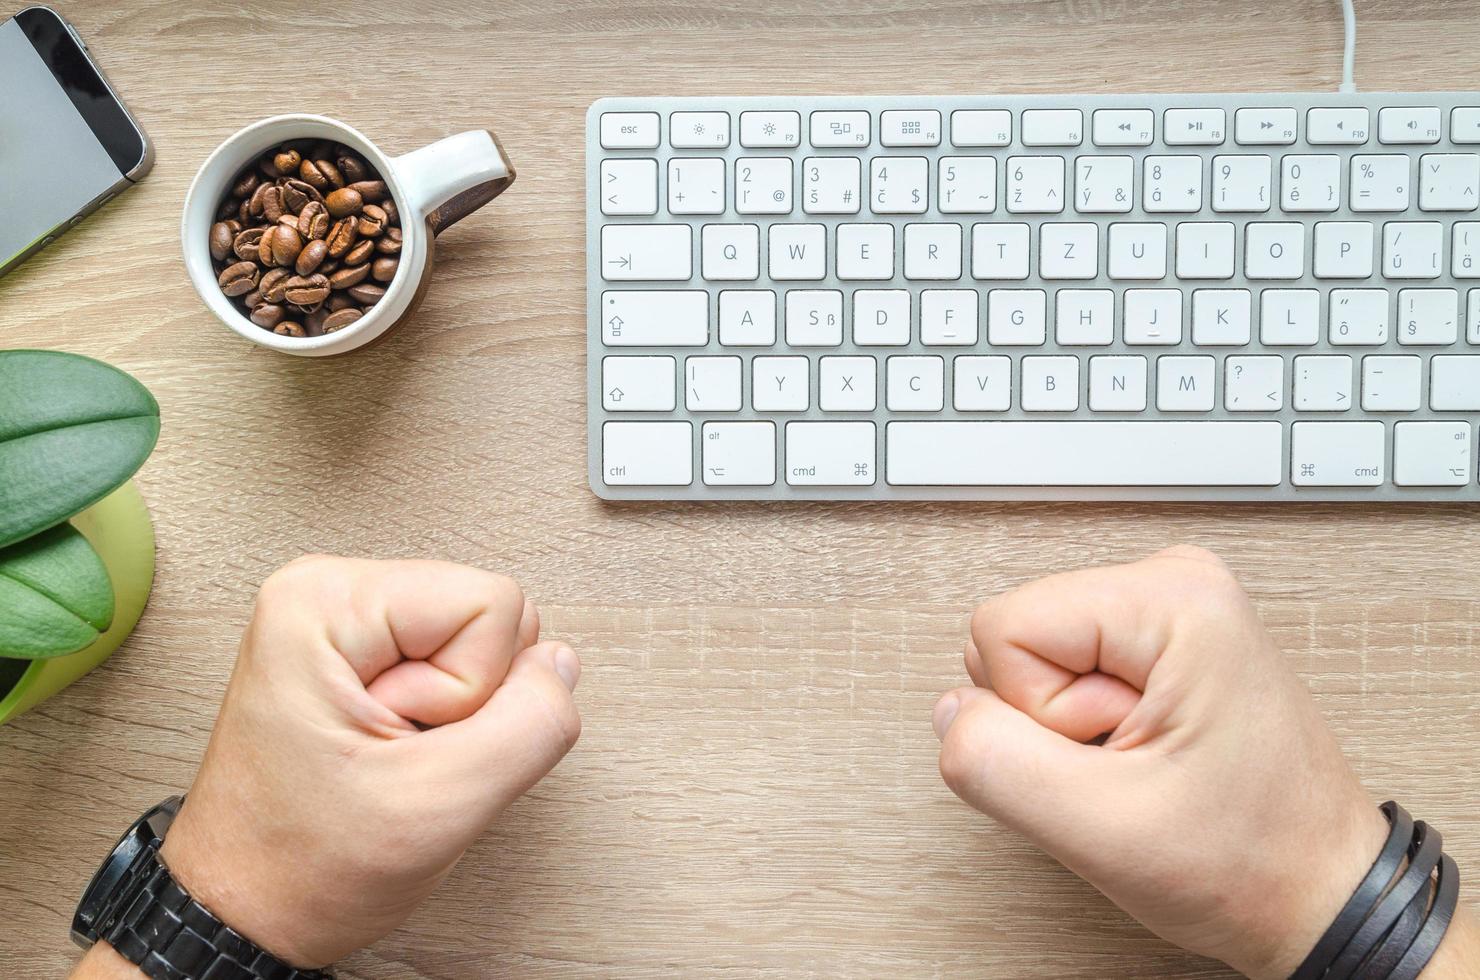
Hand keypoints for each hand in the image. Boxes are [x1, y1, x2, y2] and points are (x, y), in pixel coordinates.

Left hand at [151, 556, 580, 966]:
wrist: (243, 912)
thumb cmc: (301, 867)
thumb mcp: (437, 808)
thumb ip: (530, 726)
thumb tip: (560, 666)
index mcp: (324, 601)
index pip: (493, 603)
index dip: (477, 690)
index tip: (406, 743)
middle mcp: (328, 591)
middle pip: (488, 614)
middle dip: (468, 700)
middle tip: (397, 755)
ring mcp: (343, 623)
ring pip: (479, 643)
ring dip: (457, 716)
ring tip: (391, 759)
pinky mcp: (360, 654)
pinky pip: (456, 665)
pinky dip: (443, 721)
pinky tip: (393, 754)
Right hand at [932, 546, 1386, 977]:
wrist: (1317, 894)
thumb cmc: (1250, 861)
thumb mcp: (1103, 829)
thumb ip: (995, 764)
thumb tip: (949, 714)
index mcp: (1174, 599)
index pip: (1002, 629)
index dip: (1035, 715)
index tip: (1114, 753)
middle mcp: (1174, 582)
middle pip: (1016, 637)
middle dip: (1052, 721)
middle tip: (1131, 763)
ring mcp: (1168, 610)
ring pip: (1033, 658)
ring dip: (1068, 730)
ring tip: (1144, 763)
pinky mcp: (1158, 643)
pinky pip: (1063, 673)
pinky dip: (1087, 729)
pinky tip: (1143, 756)